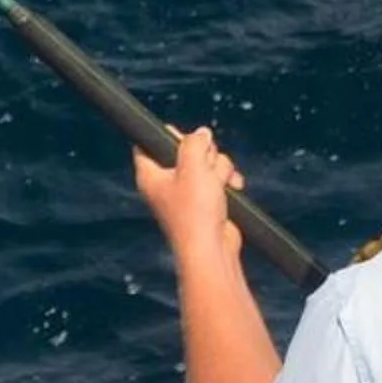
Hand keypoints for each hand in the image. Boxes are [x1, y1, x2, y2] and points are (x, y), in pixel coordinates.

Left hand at [134, 126, 244, 263]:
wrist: (212, 249)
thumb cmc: (195, 211)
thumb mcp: (193, 167)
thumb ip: (194, 143)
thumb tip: (201, 133)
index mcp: (150, 175)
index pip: (148, 142)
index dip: (167, 135)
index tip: (182, 137)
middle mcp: (166, 182)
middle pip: (186, 148)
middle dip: (205, 153)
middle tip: (204, 167)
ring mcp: (187, 191)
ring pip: (207, 161)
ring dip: (220, 169)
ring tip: (218, 186)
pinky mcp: (206, 200)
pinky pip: (219, 177)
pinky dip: (228, 180)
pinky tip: (233, 188)